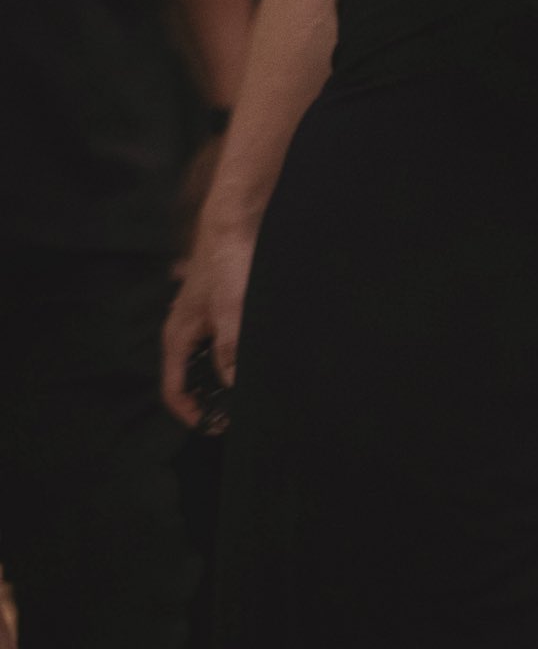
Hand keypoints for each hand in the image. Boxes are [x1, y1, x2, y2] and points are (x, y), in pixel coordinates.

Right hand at [162, 217, 256, 428]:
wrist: (234, 222)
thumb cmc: (225, 263)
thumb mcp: (230, 308)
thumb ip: (230, 347)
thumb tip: (233, 384)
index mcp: (177, 336)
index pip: (173, 389)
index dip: (191, 413)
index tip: (213, 426)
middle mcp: (184, 331)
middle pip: (190, 378)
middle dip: (209, 399)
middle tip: (234, 414)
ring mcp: (200, 320)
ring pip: (206, 361)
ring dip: (222, 378)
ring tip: (247, 391)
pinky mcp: (216, 310)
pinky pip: (219, 344)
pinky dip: (231, 358)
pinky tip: (252, 359)